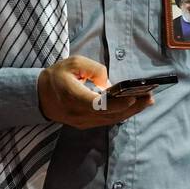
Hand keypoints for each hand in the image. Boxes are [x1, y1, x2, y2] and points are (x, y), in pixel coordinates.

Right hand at [36, 55, 154, 129]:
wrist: (40, 96)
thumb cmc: (56, 76)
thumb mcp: (73, 63)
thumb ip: (94, 69)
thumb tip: (110, 83)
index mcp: (73, 97)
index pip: (97, 105)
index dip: (116, 103)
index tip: (132, 96)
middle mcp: (78, 113)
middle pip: (109, 114)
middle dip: (132, 107)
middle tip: (150, 98)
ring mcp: (82, 122)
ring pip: (110, 120)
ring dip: (130, 112)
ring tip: (147, 101)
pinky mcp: (85, 124)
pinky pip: (106, 121)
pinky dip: (121, 115)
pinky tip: (133, 107)